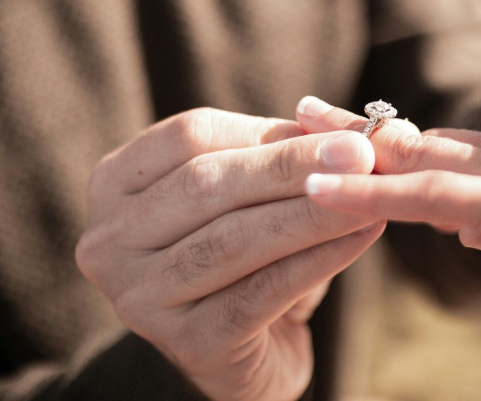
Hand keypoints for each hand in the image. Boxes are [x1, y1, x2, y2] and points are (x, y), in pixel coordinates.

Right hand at [76, 108, 383, 400]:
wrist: (248, 351)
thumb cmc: (249, 256)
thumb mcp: (255, 195)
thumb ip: (282, 155)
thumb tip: (346, 130)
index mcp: (116, 183)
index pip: (190, 137)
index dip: (268, 131)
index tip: (339, 131)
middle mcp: (111, 240)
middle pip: (207, 185)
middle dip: (292, 166)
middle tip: (362, 155)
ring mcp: (140, 295)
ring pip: (234, 239)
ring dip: (312, 213)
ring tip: (369, 195)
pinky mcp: (186, 343)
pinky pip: (261, 291)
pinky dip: (318, 260)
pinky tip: (361, 237)